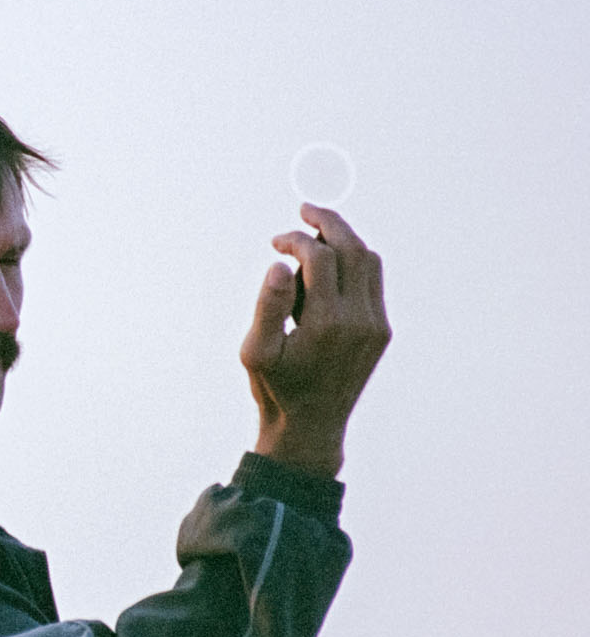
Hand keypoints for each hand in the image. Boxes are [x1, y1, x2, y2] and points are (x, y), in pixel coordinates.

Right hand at [241, 204, 391, 477]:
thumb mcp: (255, 352)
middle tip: (305, 210)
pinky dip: (353, 262)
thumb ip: (268, 305)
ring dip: (344, 240)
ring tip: (315, 235)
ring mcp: (375, 325)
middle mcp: (360, 321)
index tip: (275, 242)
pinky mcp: (381, 331)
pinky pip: (373, 282)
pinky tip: (328, 266)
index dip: (297, 240)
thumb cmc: (276, 388)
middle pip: (354, 249)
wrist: (311, 426)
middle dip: (329, 223)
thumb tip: (281, 263)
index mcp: (327, 324)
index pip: (320, 258)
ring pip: (369, 262)